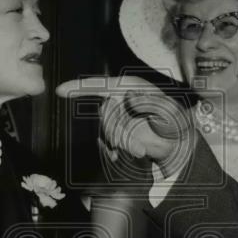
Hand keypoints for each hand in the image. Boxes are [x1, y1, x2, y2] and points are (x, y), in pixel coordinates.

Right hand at [56, 76, 192, 174]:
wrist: (177, 144)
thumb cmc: (176, 123)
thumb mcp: (169, 112)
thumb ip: (152, 104)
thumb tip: (130, 96)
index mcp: (130, 86)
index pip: (100, 84)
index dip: (78, 87)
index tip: (60, 91)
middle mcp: (119, 97)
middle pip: (104, 115)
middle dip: (118, 133)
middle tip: (139, 149)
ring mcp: (116, 114)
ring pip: (107, 131)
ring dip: (123, 144)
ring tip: (141, 151)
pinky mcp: (115, 129)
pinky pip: (108, 141)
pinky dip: (120, 150)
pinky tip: (135, 153)